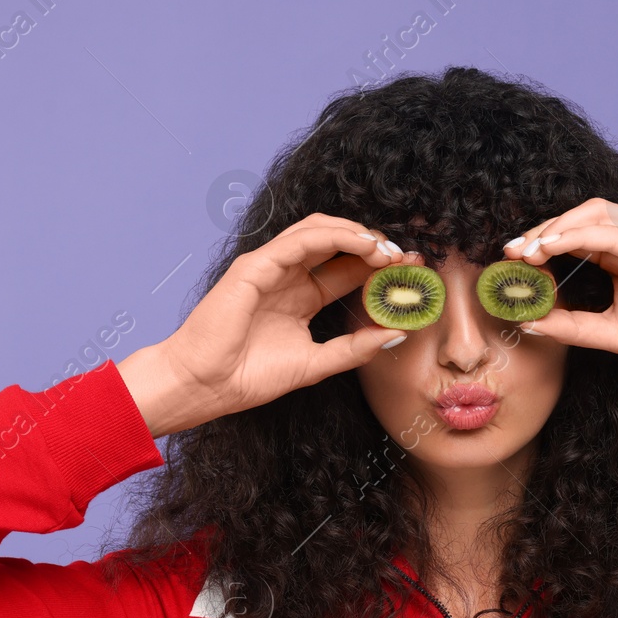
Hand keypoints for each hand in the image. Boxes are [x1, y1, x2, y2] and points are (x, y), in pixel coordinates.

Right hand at [119, 215, 417, 435]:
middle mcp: (288, 276)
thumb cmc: (247, 377)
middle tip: (407, 256)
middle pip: (339, 244)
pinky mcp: (255, 266)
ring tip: (387, 250)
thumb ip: (355, 348)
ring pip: (320, 230)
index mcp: (301, 296)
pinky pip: (300, 240)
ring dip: (358, 234)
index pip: (348, 269)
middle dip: (375, 245)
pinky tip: (362, 245)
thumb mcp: (317, 363)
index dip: (381, 266)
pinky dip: (335, 236)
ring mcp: (271, 267)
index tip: (413, 271)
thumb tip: (397, 332)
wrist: (204, 387)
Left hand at [505, 198, 617, 390]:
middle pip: (581, 216)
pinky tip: (551, 248)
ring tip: (527, 249)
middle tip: (511, 251)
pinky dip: (577, 236)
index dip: (542, 240)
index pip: (577, 233)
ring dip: (555, 228)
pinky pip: (613, 234)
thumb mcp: (611, 333)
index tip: (510, 259)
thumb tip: (529, 323)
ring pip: (594, 215)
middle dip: (542, 229)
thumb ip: (572, 326)